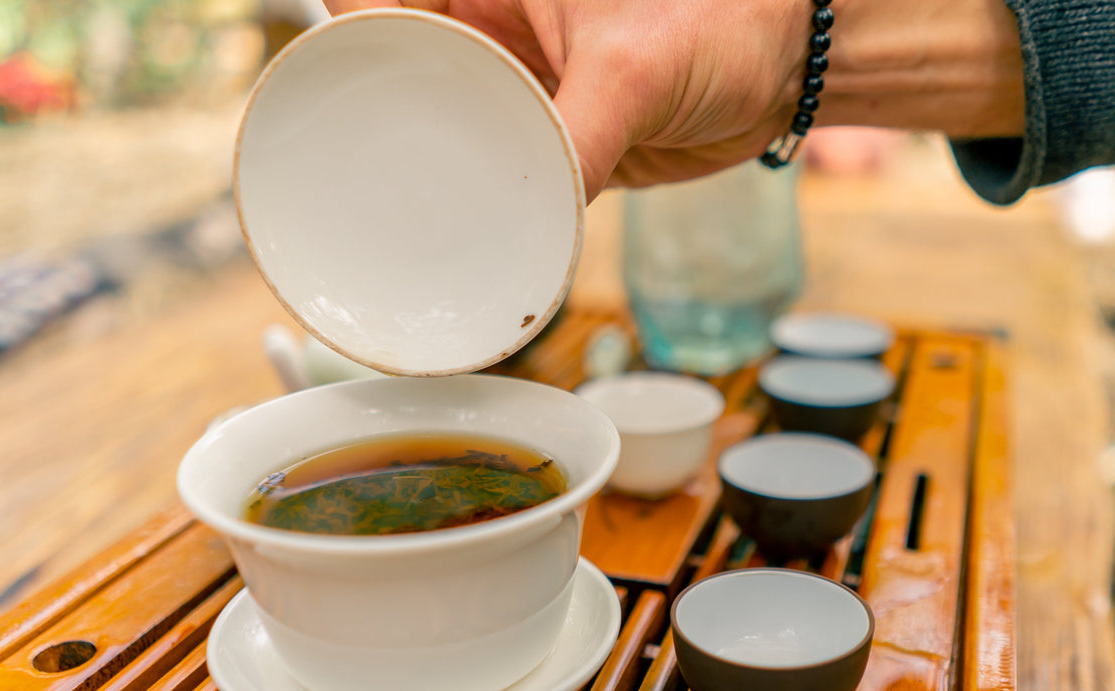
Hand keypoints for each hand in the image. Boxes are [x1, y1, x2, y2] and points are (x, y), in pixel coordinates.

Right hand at [324, 0, 1023, 200]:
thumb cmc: (726, 17)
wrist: (790, 66)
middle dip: (374, 121)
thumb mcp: (638, 66)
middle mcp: (496, 26)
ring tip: (390, 224)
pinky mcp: (555, 138)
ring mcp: (524, 86)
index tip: (324, 92)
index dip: (347, 36)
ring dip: (426, 173)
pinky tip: (467, 243)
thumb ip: (581, 133)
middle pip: (403, 71)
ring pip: (447, 128)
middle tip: (345, 181)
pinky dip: (488, 208)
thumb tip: (538, 214)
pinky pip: (503, 174)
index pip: (384, 1)